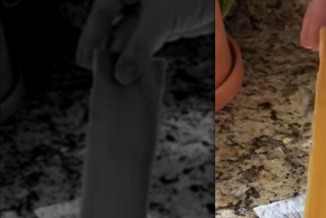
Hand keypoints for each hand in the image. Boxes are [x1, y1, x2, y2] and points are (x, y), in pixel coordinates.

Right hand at [76, 0, 212, 83]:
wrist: (220, 0)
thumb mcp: (160, 20)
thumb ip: (139, 48)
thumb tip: (120, 77)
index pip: (102, 11)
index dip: (92, 37)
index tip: (84, 62)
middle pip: (115, 26)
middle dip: (110, 50)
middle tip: (99, 76)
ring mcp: (151, 10)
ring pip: (132, 36)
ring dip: (127, 56)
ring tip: (118, 80)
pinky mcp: (166, 23)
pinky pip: (148, 41)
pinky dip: (142, 56)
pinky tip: (136, 73)